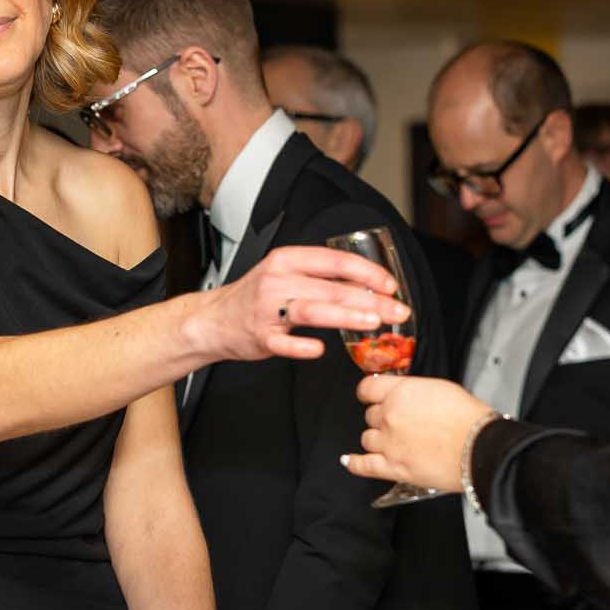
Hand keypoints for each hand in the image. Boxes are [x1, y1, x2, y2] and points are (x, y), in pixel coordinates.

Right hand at [193, 245, 409, 362]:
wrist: (214, 319)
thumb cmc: (256, 297)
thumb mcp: (286, 275)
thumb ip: (321, 278)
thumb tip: (368, 287)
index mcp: (287, 260)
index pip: (334, 261)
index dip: (366, 272)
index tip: (390, 285)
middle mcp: (277, 280)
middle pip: (330, 288)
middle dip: (369, 300)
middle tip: (396, 311)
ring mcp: (267, 309)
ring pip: (312, 310)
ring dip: (345, 316)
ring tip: (373, 323)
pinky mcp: (259, 336)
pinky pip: (282, 342)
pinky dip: (300, 346)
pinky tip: (318, 349)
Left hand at [342, 376, 490, 491]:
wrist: (482, 447)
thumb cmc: (470, 418)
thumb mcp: (441, 389)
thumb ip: (414, 391)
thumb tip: (404, 395)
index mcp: (401, 392)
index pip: (368, 389)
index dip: (368, 393)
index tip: (369, 397)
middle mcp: (390, 416)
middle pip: (370, 416)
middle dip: (382, 419)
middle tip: (400, 424)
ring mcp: (389, 443)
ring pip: (367, 439)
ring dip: (377, 440)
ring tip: (394, 442)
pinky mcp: (393, 467)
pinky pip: (363, 465)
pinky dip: (354, 463)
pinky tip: (349, 460)